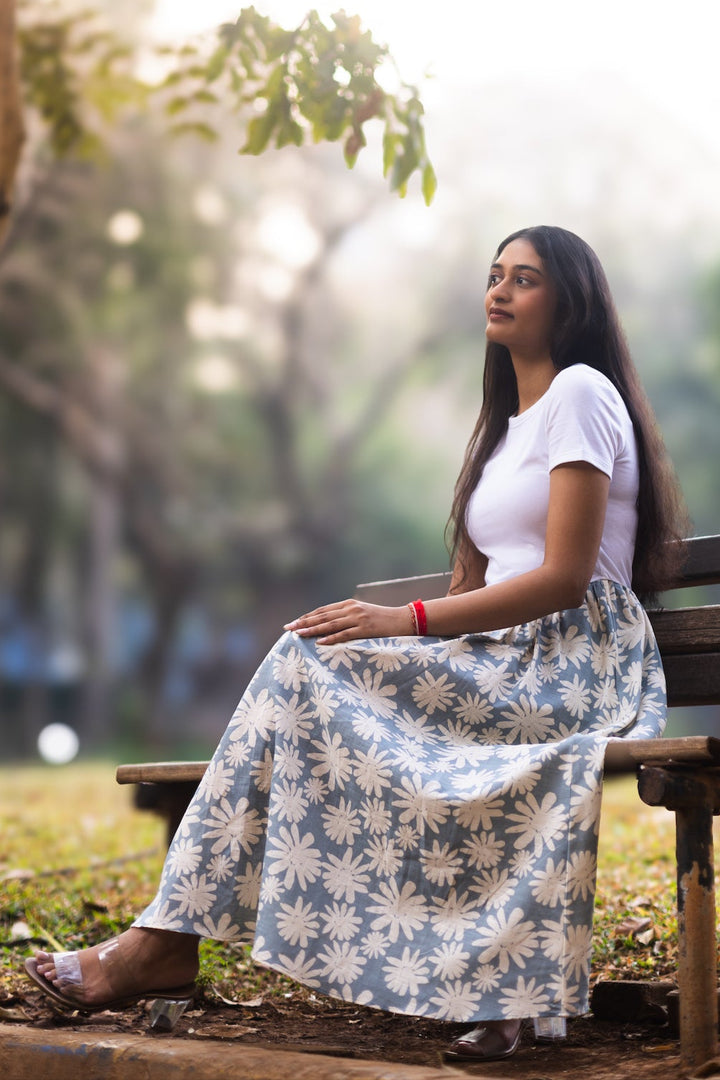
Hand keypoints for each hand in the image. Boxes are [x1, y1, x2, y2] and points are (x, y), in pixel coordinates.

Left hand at [284, 599, 413, 644]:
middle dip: (304, 622)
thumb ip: (347, 616)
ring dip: (313, 630)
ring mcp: (358, 618)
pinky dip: (331, 638)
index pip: (323, 610)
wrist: (404, 620)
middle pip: (323, 616)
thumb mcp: (363, 614)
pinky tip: (320, 641)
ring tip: (299, 634)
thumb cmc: (382, 620)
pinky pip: (345, 634)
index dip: (307, 616)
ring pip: (330, 624)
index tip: (293, 623)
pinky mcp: (365, 629)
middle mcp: (351, 609)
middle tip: (288, 628)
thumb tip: (329, 626)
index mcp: (349, 604)